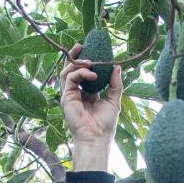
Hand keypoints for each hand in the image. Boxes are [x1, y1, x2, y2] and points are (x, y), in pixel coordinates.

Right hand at [60, 44, 121, 170]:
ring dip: (78, 63)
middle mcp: (77, 93)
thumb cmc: (105, 124)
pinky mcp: (66, 97)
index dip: (85, 61)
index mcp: (87, 94)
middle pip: (71, 69)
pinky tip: (92, 75)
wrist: (97, 137)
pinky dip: (80, 72)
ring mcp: (70, 95)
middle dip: (75, 56)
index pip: (83, 73)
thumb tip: (117, 66)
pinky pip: (70, 78)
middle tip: (81, 46)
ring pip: (67, 71)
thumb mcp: (114, 100)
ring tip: (90, 62)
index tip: (90, 50)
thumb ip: (115, 84)